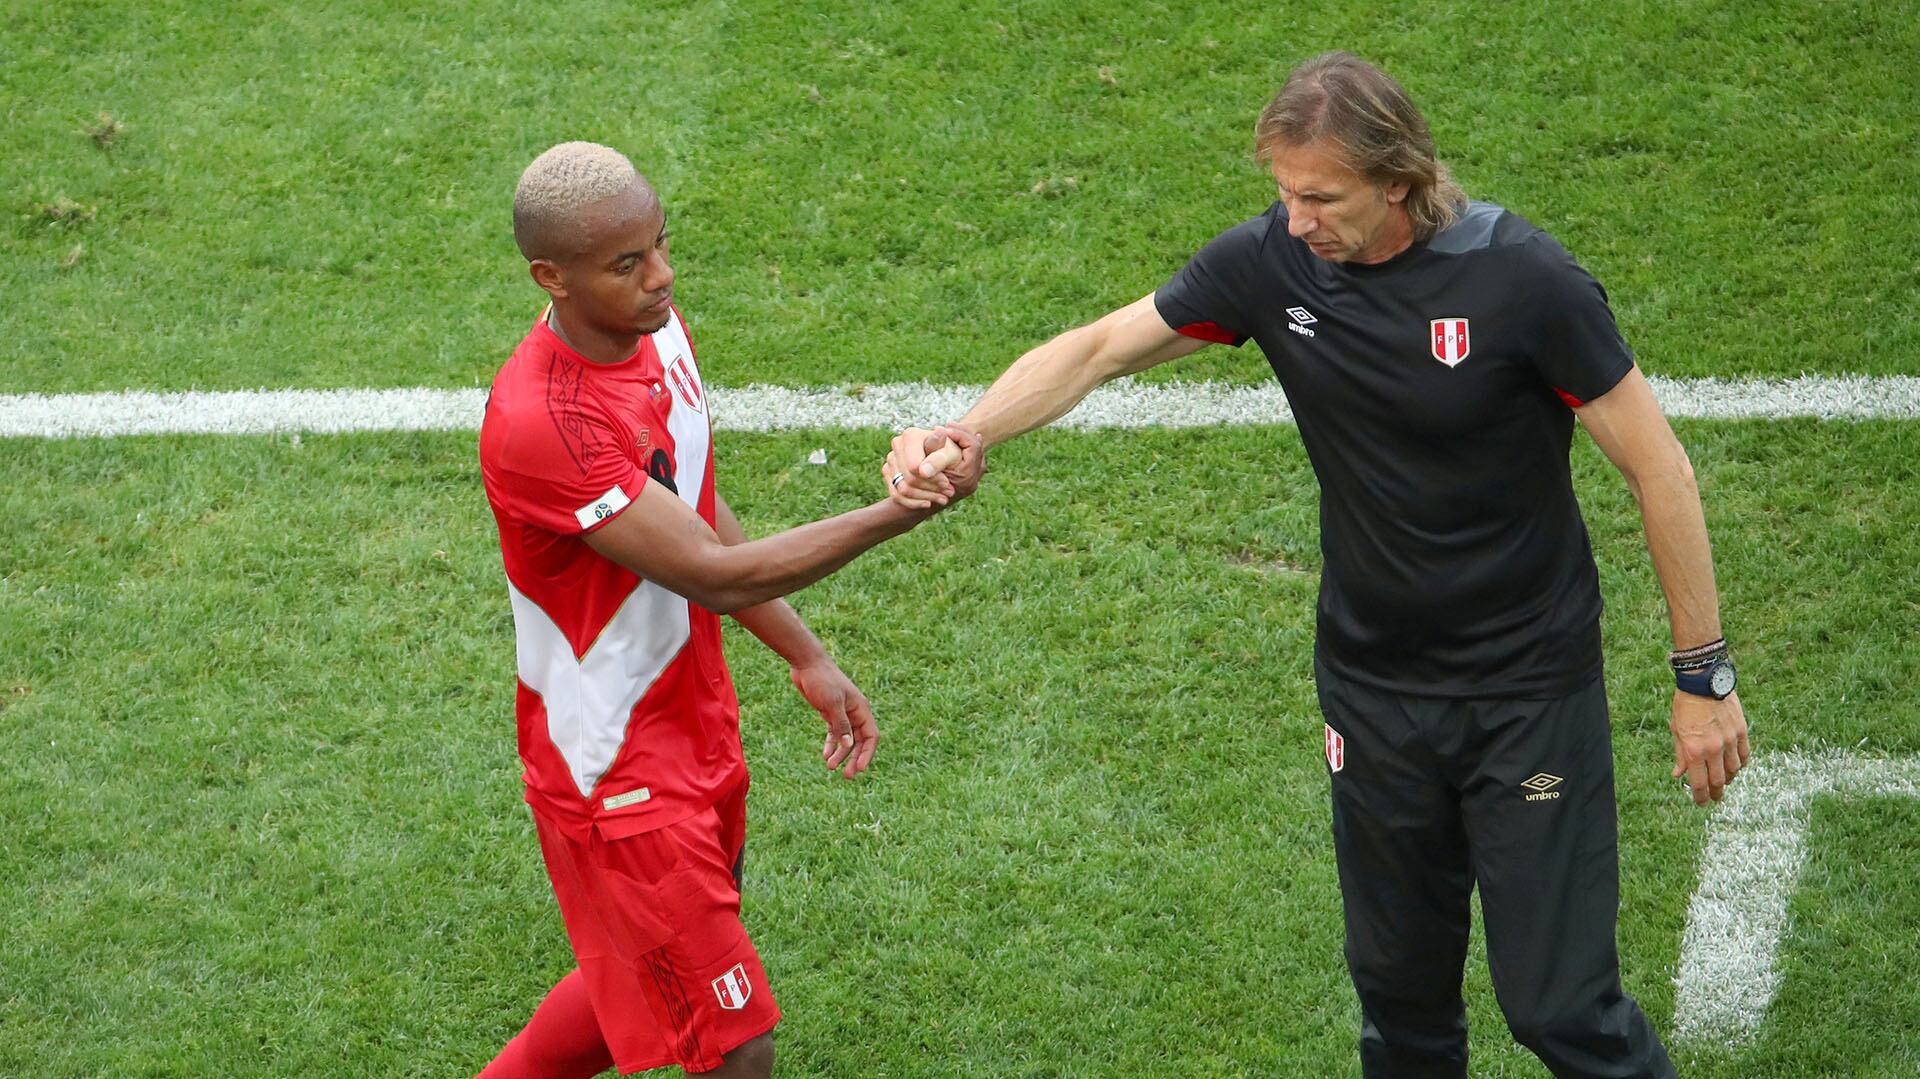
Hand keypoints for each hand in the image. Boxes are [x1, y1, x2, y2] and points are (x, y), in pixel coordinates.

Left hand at [790, 657, 877, 777]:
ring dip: (841, 754)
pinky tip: (825, 755)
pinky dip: (831, 744)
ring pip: (846, 740)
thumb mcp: (832, 703)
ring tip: (830, 767)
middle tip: (846, 775)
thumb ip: (841, 724)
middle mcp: (855, 713)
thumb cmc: (822, 679)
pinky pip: (834, 733)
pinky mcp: (829, 713)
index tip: (859, 768)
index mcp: (861, 709)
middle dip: (854, 759)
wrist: (807, 664)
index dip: (867, 754)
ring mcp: (842, 714)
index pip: (871, 736)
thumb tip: (849, 746)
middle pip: (859, 742)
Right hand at [885, 424, 983, 509]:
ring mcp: (891, 459)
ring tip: (942, 499)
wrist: (945, 457)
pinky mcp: (888, 472)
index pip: (915, 468)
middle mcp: (897, 445)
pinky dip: (913, 503)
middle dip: (930, 490)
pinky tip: (928, 502)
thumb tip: (922, 471)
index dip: (932, 480)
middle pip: (908, 479)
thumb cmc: (951, 454)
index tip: (947, 483)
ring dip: (924, 498)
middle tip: (948, 493)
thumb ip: (939, 460)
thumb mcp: (952, 455)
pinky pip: (895, 495)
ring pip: (901, 489)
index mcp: (911, 436)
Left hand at [1670, 690, 1749, 805]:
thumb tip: (1678, 775)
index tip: (1701, 804)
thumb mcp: (1676, 731)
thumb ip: (1680, 755)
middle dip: (1716, 794)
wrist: (1704, 683)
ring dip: (1728, 779)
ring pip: (1734, 770)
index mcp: (1693, 750)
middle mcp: (1713, 749)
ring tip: (1723, 782)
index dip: (1700, 797)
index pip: (1699, 783)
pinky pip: (1744, 755)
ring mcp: (1729, 741)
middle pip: (1718, 781)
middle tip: (1714, 799)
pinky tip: (1735, 767)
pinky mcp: (1741, 732)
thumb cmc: (1685, 706)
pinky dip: (1740, 764)